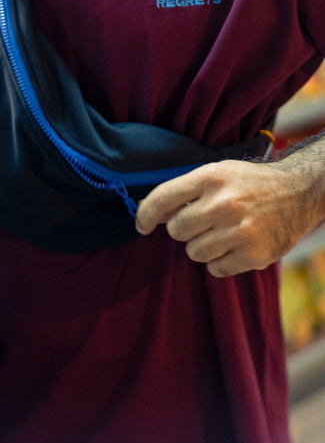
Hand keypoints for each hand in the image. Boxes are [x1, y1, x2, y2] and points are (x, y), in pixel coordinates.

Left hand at [135, 158, 322, 277]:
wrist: (300, 192)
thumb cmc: (251, 184)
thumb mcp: (219, 173)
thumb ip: (186, 191)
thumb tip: (151, 213)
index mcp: (211, 177)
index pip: (163, 198)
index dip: (146, 215)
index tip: (142, 225)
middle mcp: (224, 203)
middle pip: (176, 231)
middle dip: (185, 230)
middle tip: (204, 223)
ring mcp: (240, 231)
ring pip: (194, 253)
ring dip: (203, 247)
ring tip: (223, 233)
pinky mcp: (254, 255)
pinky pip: (216, 269)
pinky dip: (220, 262)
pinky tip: (235, 246)